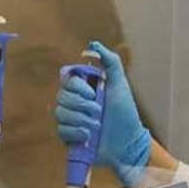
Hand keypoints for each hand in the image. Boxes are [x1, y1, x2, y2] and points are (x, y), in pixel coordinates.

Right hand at [55, 41, 151, 186]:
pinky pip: (61, 130)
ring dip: (80, 119)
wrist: (128, 143)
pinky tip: (88, 136)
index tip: (93, 94)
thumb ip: (110, 62)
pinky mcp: (69, 137)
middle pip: (61, 97)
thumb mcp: (120, 85)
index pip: (67, 80)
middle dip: (81, 105)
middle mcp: (75, 103)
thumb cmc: (125, 114)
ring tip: (96, 126)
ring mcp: (71, 120)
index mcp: (85, 89)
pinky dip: (75, 133)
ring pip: (60, 113)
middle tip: (98, 112)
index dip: (77, 87)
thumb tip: (94, 45)